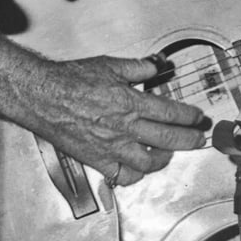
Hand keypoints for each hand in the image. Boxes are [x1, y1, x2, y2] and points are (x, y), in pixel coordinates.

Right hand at [13, 54, 208, 187]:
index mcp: (130, 102)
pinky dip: (134, 174)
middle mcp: (125, 128)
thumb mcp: (108, 64)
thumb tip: (156, 66)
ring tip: (168, 153)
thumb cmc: (71, 80)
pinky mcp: (97, 160)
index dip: (190, 117)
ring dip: (164, 158)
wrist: (43, 97)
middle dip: (189, 140)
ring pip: (149, 162)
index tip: (197, 118)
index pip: (172, 113)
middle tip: (197, 139)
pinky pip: (123, 176)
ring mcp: (112, 147)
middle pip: (169, 139)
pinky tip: (137, 167)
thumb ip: (137, 67)